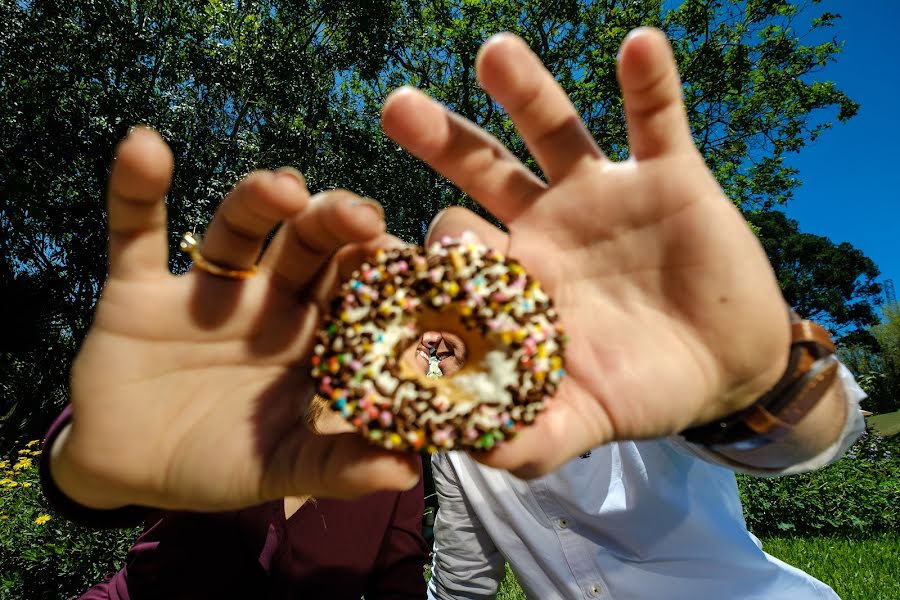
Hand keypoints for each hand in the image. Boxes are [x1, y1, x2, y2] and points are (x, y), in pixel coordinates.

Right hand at [53, 128, 418, 511]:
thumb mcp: (281, 467)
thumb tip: (407, 472)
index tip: (413, 261)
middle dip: (334, 224)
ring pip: (238, 228)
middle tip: (360, 215)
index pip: (358, 291)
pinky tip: (144, 148)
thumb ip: (337, 467)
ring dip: (258, 200)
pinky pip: (136, 230)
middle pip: (309, 245)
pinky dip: (136, 191)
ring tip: (280, 189)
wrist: (130, 470)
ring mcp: (209, 288)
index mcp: (315, 336)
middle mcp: (270, 299)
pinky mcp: (141, 286)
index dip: (384, 274)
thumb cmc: (221, 462)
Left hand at [381, 28, 790, 475]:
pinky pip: (657, 120)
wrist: (726, 366)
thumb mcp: (587, 419)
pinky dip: (651, 85)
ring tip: (494, 52)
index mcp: (516, 277)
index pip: (454, 250)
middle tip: (394, 108)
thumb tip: (474, 456)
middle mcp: (547, 223)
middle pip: (482, 171)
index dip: (425, 250)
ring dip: (527, 89)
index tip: (390, 246)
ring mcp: (603, 194)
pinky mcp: (668, 175)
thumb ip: (532, 438)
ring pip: (555, 129)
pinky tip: (640, 44)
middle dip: (441, 139)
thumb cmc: (643, 388)